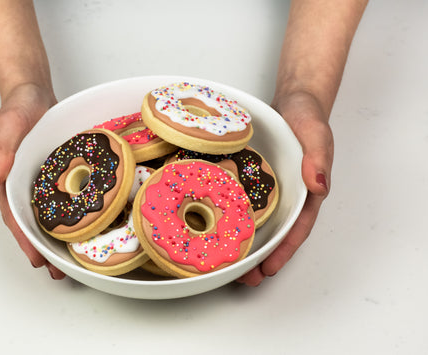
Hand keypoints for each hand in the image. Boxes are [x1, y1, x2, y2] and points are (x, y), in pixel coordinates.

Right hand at [0, 83, 65, 279]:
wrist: (34, 94)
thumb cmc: (17, 109)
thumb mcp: (7, 126)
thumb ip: (0, 151)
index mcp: (9, 180)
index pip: (16, 216)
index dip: (26, 239)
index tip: (38, 259)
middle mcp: (27, 185)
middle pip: (34, 222)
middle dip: (45, 247)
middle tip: (59, 271)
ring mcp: (44, 181)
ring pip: (52, 214)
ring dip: (60, 235)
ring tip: (74, 258)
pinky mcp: (60, 173)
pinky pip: (67, 196)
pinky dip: (74, 212)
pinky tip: (88, 224)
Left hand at [237, 91, 332, 285]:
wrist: (293, 101)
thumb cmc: (308, 116)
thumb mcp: (316, 133)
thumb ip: (319, 157)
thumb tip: (319, 185)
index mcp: (306, 192)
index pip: (297, 229)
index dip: (283, 251)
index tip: (268, 270)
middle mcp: (288, 196)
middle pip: (275, 233)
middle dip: (260, 258)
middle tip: (242, 279)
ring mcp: (270, 190)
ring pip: (258, 222)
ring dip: (244, 244)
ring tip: (226, 265)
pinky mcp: (254, 180)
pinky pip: (243, 202)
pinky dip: (232, 218)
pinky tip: (216, 228)